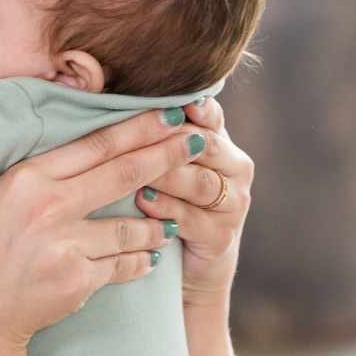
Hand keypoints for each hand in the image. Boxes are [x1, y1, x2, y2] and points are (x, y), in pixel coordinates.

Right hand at [0, 107, 206, 355]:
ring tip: (173, 221)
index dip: (139, 126)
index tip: (170, 112)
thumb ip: (39, 171)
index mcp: (27, 176)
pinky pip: (124, 264)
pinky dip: (140, 260)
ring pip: (131, 224)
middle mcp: (48, 206)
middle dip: (167, 155)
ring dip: (158, 222)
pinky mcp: (78, 280)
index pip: (96, 143)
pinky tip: (151, 258)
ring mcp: (65, 244)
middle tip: (198, 141)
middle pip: (123, 172)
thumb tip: (85, 144)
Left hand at [135, 96, 253, 310]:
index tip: (181, 101)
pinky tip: (144, 203)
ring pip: (201, 182)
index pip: (212, 117)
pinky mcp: (221, 236)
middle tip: (140, 135)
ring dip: (168, 176)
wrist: (191, 263)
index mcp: (223, 144)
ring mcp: (233, 205)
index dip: (198, 108)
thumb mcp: (169, 164)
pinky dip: (167, 210)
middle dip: (172, 142)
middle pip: (208, 146)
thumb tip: (118, 92)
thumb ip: (159, 133)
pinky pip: (193, 219)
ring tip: (139, 173)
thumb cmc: (171, 201)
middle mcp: (236, 170)